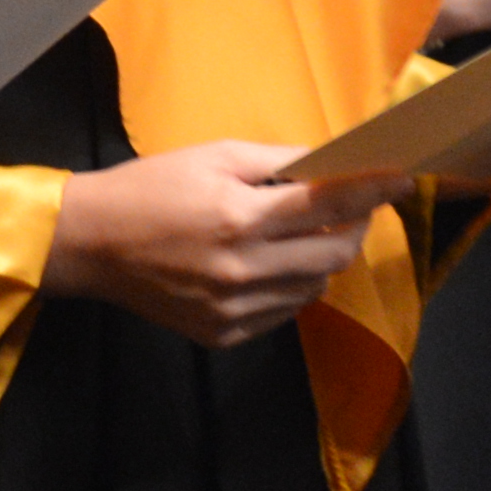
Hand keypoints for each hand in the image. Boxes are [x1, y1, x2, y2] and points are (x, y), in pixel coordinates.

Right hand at [47, 141, 394, 349]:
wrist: (89, 244)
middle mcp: (242, 269)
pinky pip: (282, 313)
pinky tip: (267, 266)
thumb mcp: (212, 156)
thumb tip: (333, 164)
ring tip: (298, 237)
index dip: (373, 190)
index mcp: (239, 216)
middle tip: (349, 210)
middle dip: (353, 228)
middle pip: (334, 255)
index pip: (329, 204)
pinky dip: (289, 287)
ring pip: (314, 288)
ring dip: (320, 260)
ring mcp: (233, 309)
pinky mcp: (223, 334)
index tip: (401, 178)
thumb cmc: (150, 187)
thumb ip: (277, 162)